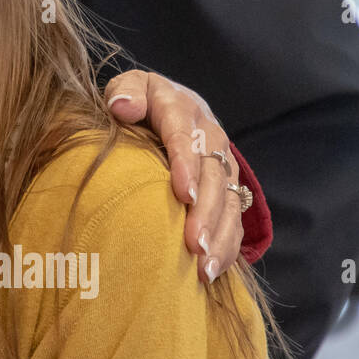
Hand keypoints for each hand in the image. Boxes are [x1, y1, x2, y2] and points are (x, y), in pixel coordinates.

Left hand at [105, 70, 242, 283]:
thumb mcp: (128, 87)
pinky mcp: (229, 185)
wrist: (170, 104)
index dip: (186, 164)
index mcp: (181, 107)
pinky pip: (235, 217)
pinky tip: (212, 271)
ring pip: (229, 199)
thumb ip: (125, 92)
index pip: (184, 134)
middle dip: (206, 211)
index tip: (183, 194)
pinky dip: (226, 245)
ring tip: (204, 267)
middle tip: (194, 244)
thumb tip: (123, 107)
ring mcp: (222, 161)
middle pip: (213, 174)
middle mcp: (209, 134)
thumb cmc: (137, 101)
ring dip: (219, 235)